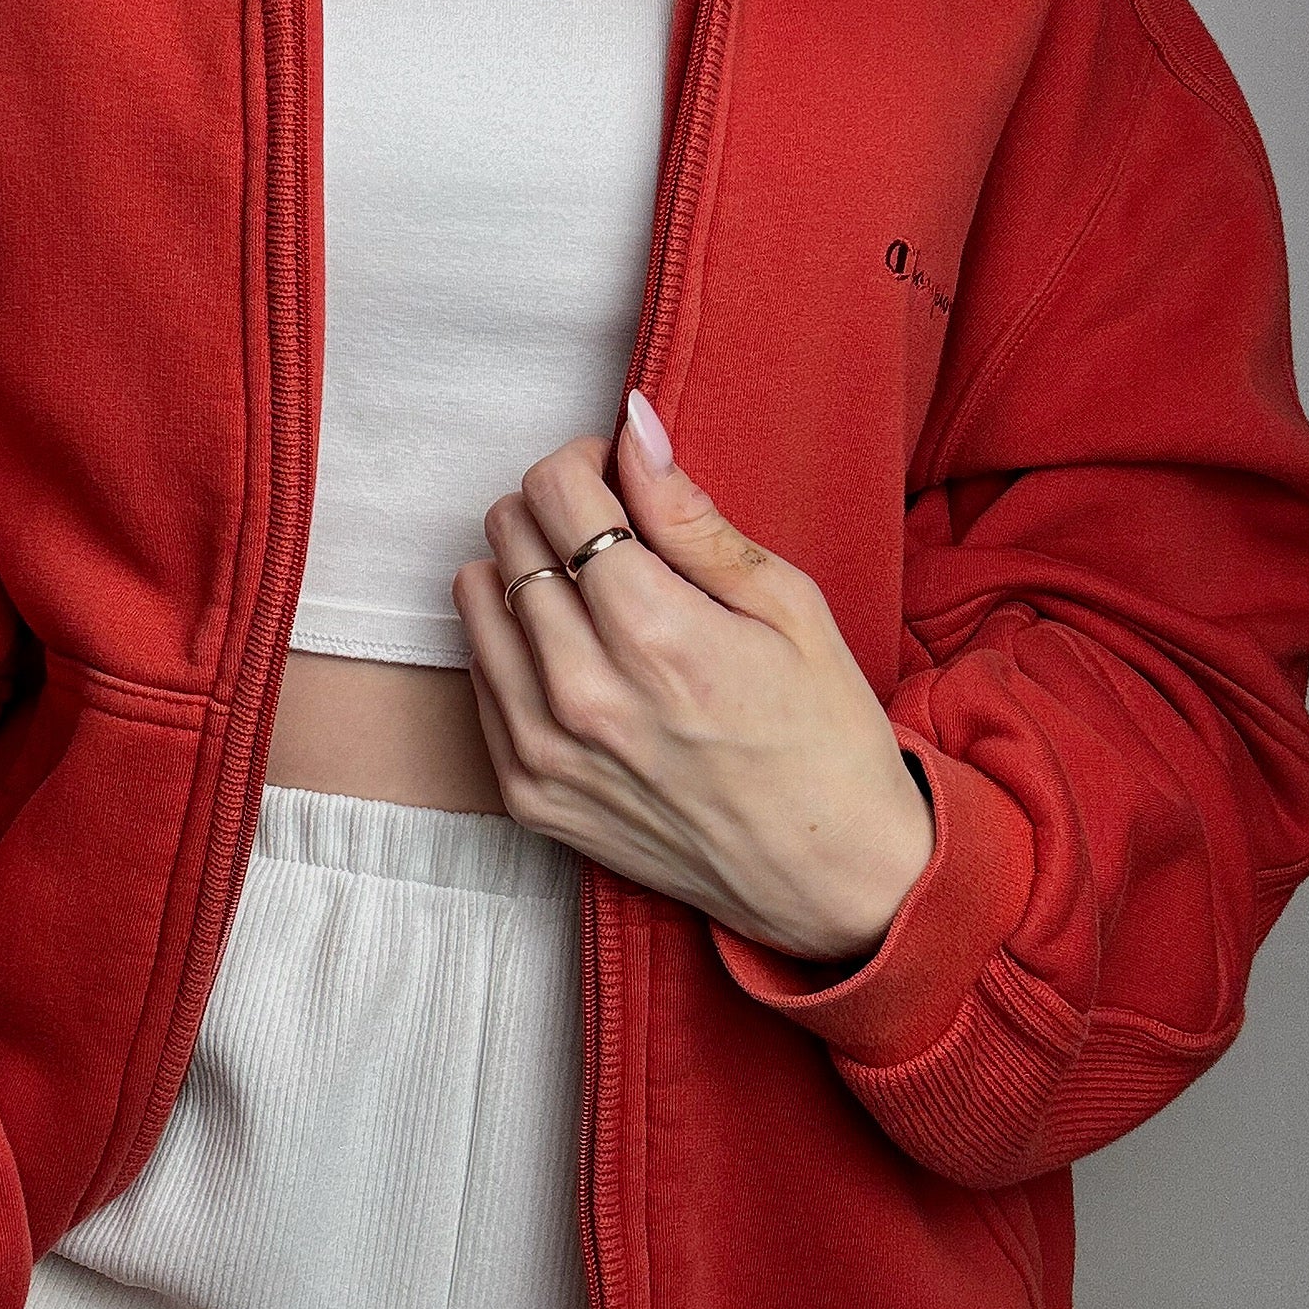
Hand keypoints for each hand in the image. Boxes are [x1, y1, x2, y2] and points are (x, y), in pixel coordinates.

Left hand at [451, 390, 935, 964]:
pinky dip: (514, 647)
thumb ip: (691, 516)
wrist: (833, 881)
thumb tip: (633, 427)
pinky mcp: (528, 795)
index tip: (618, 476)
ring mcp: (545, 750)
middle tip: (611, 533)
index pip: (556, 490)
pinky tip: (576, 658)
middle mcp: (582, 691)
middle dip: (556, 511)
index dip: (586, 462)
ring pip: (475, 598)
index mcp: (654, 632)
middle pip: (509, 534)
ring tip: (591, 595)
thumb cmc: (825, 736)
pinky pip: (478, 676)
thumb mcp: (787, 606)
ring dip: (524, 573)